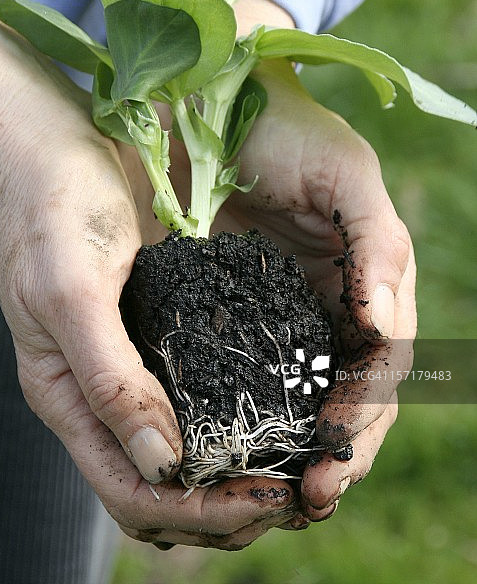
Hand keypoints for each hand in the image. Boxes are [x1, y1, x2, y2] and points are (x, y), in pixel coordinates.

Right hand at [0, 12, 297, 549]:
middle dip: (230, 503)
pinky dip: (240, 416)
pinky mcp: (155, 330)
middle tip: (301, 489)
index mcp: (67, 397)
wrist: (52, 149)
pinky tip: (285, 406)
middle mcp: (99, 393)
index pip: (134, 492)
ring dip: (239, 468)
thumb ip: (109, 380)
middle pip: (166, 485)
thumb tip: (162, 467)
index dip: (201, 511)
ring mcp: (128, 364)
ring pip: (187, 449)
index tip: (266, 499)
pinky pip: (200, 394)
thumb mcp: (71, 292)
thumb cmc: (49, 212)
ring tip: (302, 462)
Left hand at [216, 56, 415, 526]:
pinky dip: (259, 416)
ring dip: (303, 448)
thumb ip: (378, 248)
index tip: (335, 461)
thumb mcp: (348, 177)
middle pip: (350, 393)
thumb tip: (378, 331)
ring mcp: (287, 308)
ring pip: (306, 395)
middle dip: (339, 449)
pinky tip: (245, 449)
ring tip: (284, 495)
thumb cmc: (290, 130)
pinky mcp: (238, 306)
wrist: (217, 100)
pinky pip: (255, 372)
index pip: (380, 365)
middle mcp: (334, 302)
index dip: (364, 415)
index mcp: (371, 278)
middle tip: (310, 496)